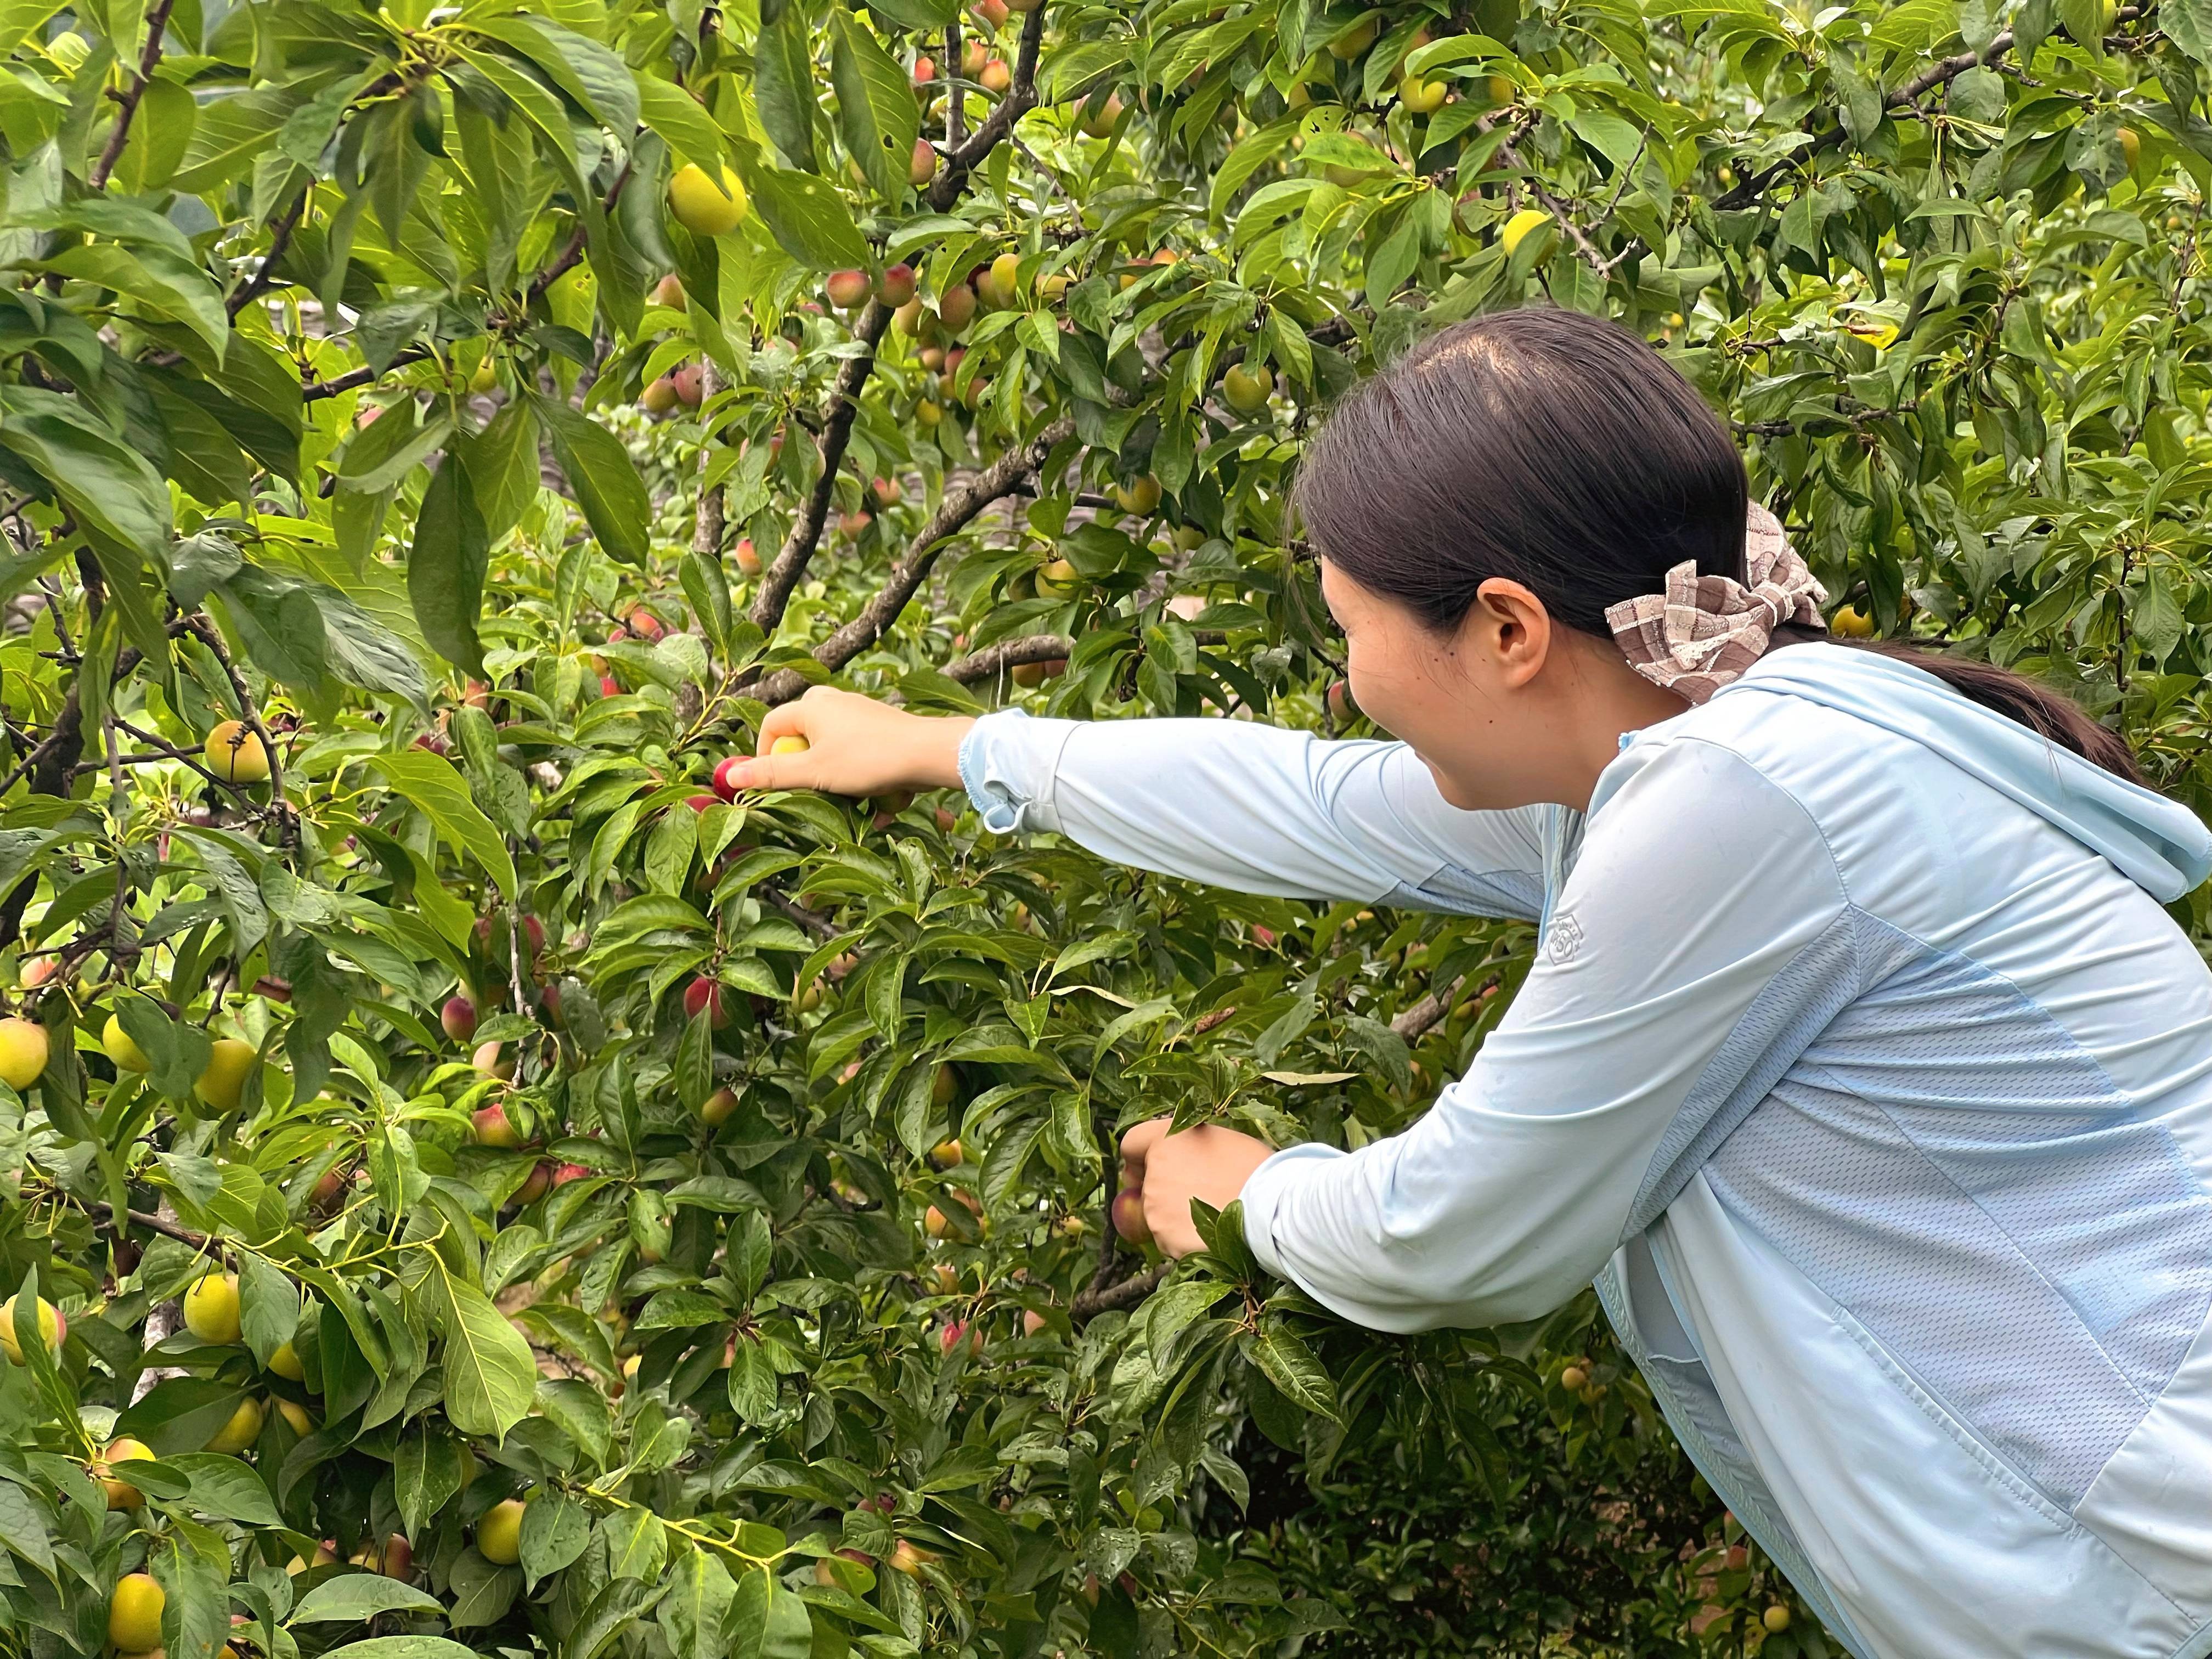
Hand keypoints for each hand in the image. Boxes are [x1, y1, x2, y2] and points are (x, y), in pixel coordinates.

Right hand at [714, 687, 973, 797]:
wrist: (929, 753)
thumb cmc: (868, 759)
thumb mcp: (814, 772)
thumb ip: (771, 774)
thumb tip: (729, 776)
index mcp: (811, 705)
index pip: (771, 726)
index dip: (765, 757)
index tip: (773, 784)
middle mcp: (833, 700)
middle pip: (801, 737)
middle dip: (806, 769)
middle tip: (817, 789)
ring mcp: (858, 711)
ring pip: (830, 748)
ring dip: (836, 777)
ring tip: (853, 792)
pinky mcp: (879, 726)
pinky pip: (856, 753)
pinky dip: (861, 774)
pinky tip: (878, 793)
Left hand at [1117, 1118, 1275, 1257]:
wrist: (1272, 1207)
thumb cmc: (1256, 1169)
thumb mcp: (1222, 1141)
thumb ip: (1190, 1148)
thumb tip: (1180, 1162)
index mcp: (1167, 1140)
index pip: (1131, 1143)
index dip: (1138, 1158)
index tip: (1146, 1169)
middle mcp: (1154, 1172)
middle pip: (1148, 1185)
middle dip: (1167, 1192)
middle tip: (1202, 1198)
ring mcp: (1156, 1208)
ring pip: (1158, 1215)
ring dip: (1177, 1218)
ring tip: (1214, 1217)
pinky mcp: (1164, 1239)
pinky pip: (1169, 1240)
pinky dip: (1184, 1240)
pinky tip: (1213, 1235)